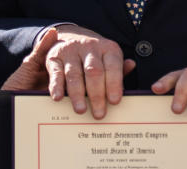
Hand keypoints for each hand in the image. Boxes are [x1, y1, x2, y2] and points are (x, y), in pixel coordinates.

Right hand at [4, 25, 134, 118]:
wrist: (70, 37)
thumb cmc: (93, 57)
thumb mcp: (108, 59)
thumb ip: (119, 69)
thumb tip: (131, 66)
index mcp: (107, 48)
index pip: (112, 66)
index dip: (114, 84)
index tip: (115, 101)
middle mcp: (89, 47)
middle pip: (94, 71)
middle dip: (97, 95)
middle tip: (98, 113)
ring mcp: (71, 51)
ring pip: (74, 74)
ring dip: (77, 94)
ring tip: (80, 110)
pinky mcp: (55, 57)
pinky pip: (56, 73)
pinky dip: (56, 86)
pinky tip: (58, 98)